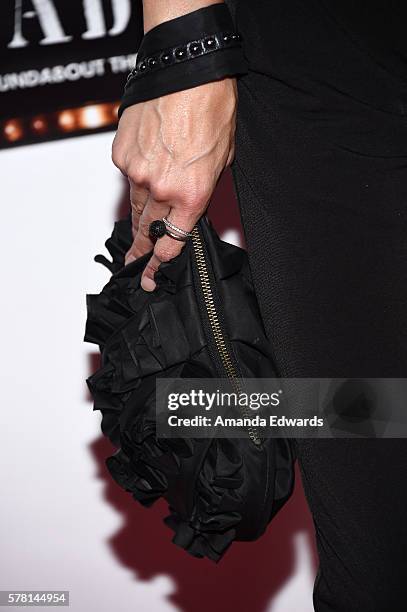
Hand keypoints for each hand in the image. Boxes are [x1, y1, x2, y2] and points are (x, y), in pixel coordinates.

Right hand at [111, 77, 237, 290]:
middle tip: (133, 266)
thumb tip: (190, 202)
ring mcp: (136, 171)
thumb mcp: (222, 159)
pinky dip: (137, 174)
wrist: (187, 71)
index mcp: (192, 195)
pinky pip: (129, 173)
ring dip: (139, 216)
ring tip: (136, 229)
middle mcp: (161, 188)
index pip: (172, 241)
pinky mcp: (121, 153)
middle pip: (147, 228)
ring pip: (136, 203)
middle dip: (141, 249)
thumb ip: (204, 188)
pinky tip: (147, 164)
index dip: (159, 263)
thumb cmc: (212, 108)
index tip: (149, 277)